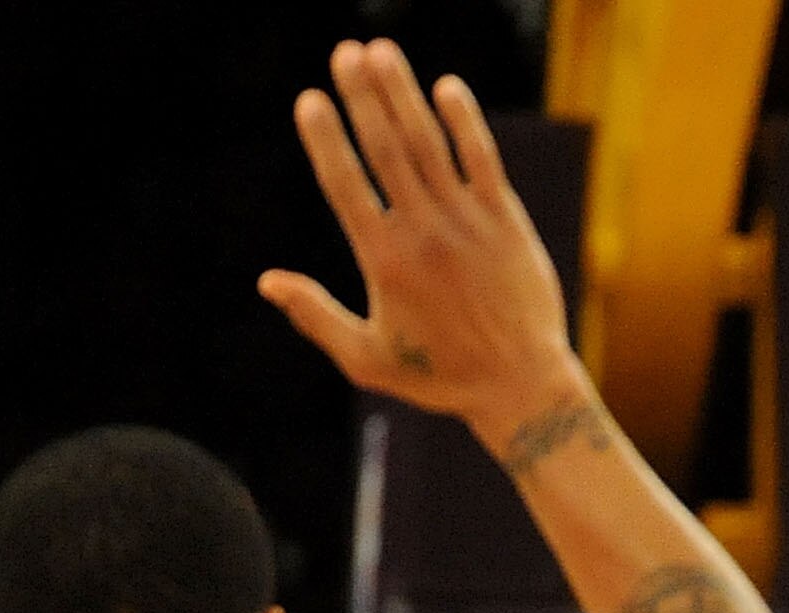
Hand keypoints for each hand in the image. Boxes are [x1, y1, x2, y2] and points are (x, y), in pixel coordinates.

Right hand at [258, 40, 581, 435]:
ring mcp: (467, 222)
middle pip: (385, 148)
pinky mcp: (506, 220)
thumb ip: (316, 316)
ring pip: (429, 144)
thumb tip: (267, 281)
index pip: (345, 184)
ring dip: (403, 93)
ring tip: (380, 51)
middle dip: (362, 96)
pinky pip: (481, 159)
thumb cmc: (441, 377)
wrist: (522, 386)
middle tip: (344, 51)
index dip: (325, 137)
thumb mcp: (367, 359)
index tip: (309, 99)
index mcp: (384, 260)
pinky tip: (446, 87)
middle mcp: (424, 232)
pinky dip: (464, 122)